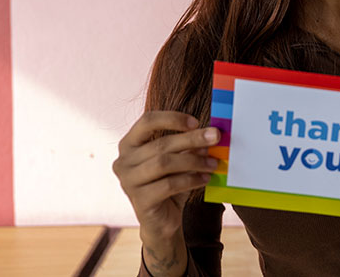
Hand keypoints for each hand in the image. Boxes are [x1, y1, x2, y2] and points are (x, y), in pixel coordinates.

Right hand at [112, 111, 220, 240]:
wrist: (162, 221)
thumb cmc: (169, 184)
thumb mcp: (180, 160)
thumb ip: (189, 147)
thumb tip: (208, 134)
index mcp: (129, 143)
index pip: (147, 121)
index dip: (172, 118)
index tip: (196, 122)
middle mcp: (123, 161)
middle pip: (161, 144)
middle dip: (192, 139)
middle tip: (215, 137)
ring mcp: (128, 181)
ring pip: (164, 163)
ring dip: (194, 161)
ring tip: (213, 163)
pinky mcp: (139, 200)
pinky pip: (168, 185)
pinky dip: (191, 180)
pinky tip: (205, 179)